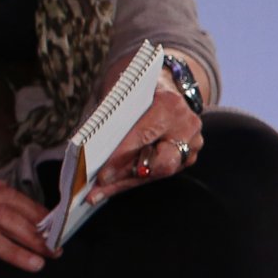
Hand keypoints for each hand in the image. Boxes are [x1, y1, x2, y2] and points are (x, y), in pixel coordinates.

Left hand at [88, 83, 203, 199]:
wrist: (165, 84)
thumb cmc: (135, 89)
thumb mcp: (120, 95)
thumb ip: (108, 117)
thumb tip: (85, 149)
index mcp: (169, 104)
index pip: (143, 136)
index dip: (121, 158)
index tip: (101, 176)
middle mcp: (186, 125)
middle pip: (159, 162)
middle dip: (126, 176)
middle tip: (97, 190)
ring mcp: (192, 142)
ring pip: (159, 172)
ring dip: (126, 182)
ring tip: (98, 193)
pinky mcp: (190, 155)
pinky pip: (160, 173)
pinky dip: (135, 179)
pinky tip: (112, 186)